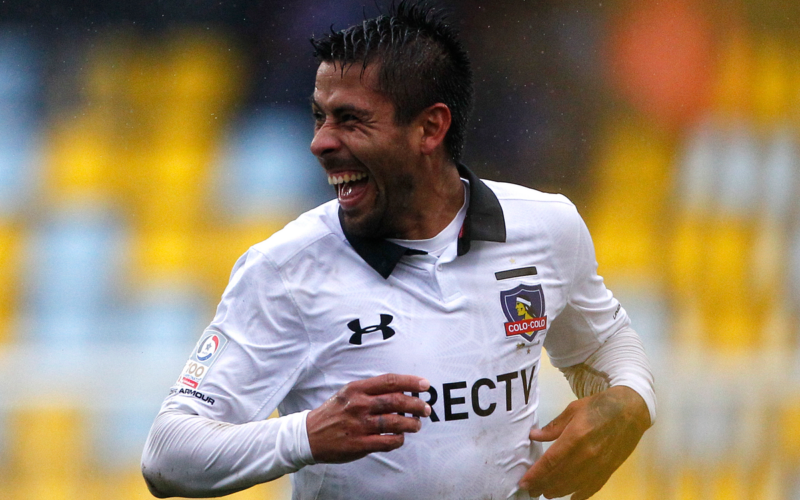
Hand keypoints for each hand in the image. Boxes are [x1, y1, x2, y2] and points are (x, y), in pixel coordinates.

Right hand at [306, 373, 431, 462]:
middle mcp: (359, 405)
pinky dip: (399, 439)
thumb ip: (371, 391)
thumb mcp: (348, 393)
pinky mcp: (359, 444)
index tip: (425, 385)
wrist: (310, 435)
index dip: (411, 382)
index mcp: (357, 389)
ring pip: (395, 423)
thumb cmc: (335, 412)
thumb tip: (402, 390)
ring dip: (411, 424)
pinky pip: (387, 441)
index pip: (390, 381)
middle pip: (396, 401)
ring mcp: (359, 425)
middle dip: (416, 405)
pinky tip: (401, 437)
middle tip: (426, 409)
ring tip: (416, 424)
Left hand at [519, 386, 650, 499]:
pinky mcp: (609, 470)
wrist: (630, 411)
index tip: (524, 482)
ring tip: (545, 493)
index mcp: (575, 437)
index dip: (536, 474)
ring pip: (574, 485)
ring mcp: (599, 465)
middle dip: (542, 485)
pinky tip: (570, 497)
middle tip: (529, 490)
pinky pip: (592, 487)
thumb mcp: (573, 410)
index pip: (550, 461)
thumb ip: (553, 427)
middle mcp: (587, 454)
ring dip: (557, 491)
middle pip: (559, 476)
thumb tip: (533, 436)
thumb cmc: (598, 407)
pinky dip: (580, 494)